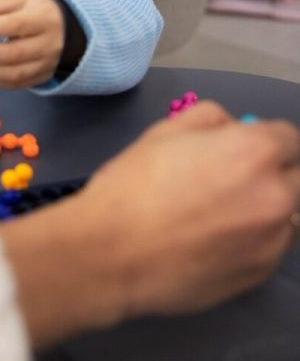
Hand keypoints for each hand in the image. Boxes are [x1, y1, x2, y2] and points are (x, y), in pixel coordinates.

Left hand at [0, 0, 63, 87]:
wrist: (66, 28)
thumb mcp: (16, 0)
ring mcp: (46, 65)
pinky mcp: (41, 78)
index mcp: (42, 19)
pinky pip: (14, 84)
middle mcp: (48, 44)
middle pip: (13, 53)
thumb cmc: (36, 10)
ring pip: (13, 73)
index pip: (14, 25)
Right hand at [0, 102, 299, 347]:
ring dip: (265, 207)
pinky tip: (212, 240)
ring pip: (287, 215)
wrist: (113, 252)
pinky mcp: (262, 274)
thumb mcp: (163, 132)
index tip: (240, 147)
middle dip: (270, 172)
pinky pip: (270, 246)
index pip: (288, 137)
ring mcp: (274, 240)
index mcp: (253, 152)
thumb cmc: (133, 184)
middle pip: (296, 177)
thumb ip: (209, 119)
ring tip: (218, 213)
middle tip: (228, 179)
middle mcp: (277, 195)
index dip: (262, 138)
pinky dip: (252, 239)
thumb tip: (232, 128)